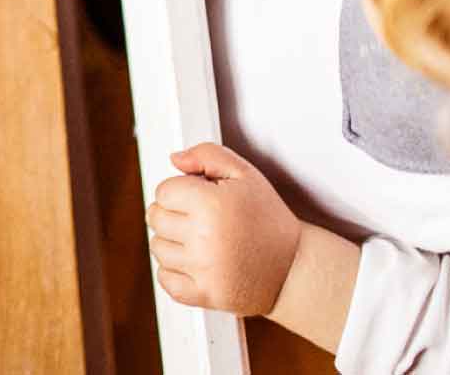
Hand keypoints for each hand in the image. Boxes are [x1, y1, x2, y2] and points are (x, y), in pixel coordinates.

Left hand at [148, 143, 303, 315]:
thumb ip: (208, 155)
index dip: (181, 191)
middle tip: (200, 218)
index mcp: (212, 205)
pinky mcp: (205, 294)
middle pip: (155, 217)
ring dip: (173, 241)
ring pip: (157, 247)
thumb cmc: (268, 219)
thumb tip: (175, 159)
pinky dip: (174, 271)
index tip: (199, 198)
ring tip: (200, 240)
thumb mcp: (246, 175)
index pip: (163, 191)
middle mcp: (205, 238)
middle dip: (173, 213)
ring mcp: (204, 269)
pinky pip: (165, 279)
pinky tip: (196, 263)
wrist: (294, 267)